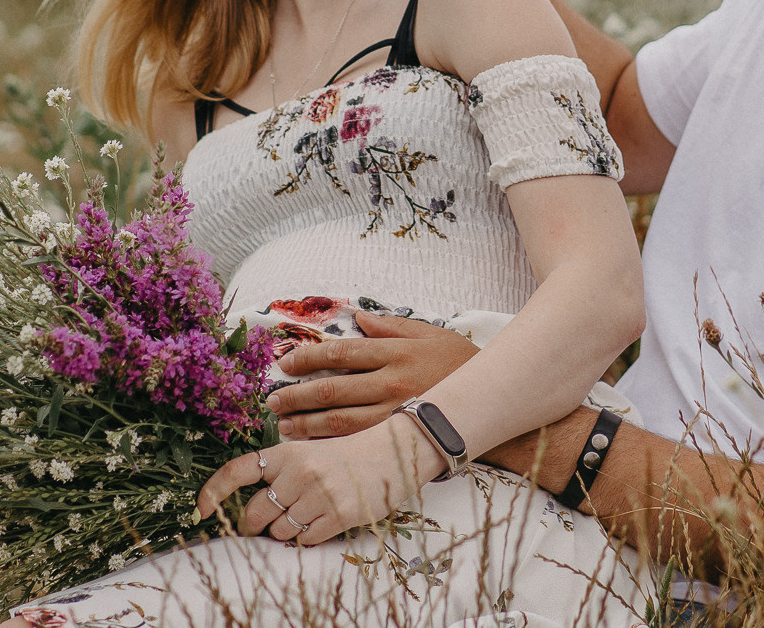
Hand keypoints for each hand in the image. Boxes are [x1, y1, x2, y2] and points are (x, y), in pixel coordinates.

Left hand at [195, 415, 446, 545]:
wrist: (391, 452)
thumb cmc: (345, 454)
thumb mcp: (308, 450)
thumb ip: (278, 472)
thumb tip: (247, 509)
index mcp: (287, 451)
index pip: (237, 471)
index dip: (213, 493)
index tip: (201, 511)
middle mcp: (299, 472)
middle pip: (254, 515)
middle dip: (254, 525)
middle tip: (264, 523)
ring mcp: (318, 495)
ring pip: (279, 532)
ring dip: (285, 531)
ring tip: (306, 513)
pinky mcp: (338, 515)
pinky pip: (304, 541)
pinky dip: (307, 537)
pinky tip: (323, 520)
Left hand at [266, 312, 479, 438]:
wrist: (491, 398)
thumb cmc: (457, 361)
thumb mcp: (427, 333)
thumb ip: (390, 326)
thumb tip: (359, 319)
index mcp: (394, 352)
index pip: (341, 354)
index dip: (308, 360)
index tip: (285, 365)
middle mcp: (391, 383)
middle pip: (333, 391)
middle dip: (297, 397)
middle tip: (273, 402)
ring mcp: (395, 413)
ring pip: (341, 422)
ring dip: (307, 425)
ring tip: (285, 427)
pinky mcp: (400, 436)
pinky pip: (359, 441)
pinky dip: (332, 444)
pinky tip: (314, 445)